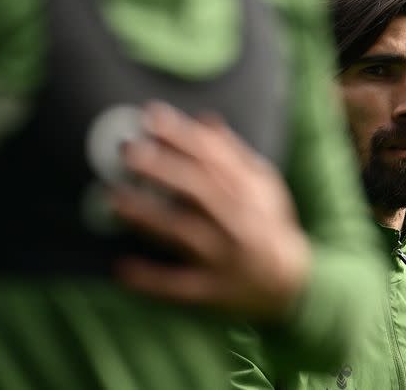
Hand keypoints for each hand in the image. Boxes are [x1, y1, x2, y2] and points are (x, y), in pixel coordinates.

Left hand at [112, 101, 310, 321]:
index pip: (215, 156)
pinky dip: (152, 279)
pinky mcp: (213, 290)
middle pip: (200, 190)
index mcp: (250, 191)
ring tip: (114, 199)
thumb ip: (232, 153)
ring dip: (150, 217)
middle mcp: (239, 220)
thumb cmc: (267, 224)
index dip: (183, 135)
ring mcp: (225, 256)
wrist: (291, 281)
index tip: (152, 116)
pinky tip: (122, 267)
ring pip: (186, 234)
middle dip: (164, 168)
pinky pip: (180, 286)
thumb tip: (204, 119)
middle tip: (128, 151)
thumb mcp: (261, 184)